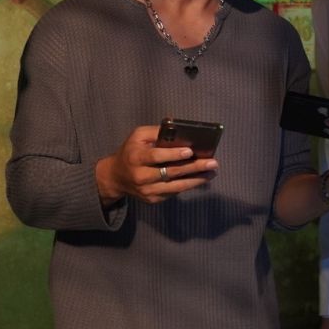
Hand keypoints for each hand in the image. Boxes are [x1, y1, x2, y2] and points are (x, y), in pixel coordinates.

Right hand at [95, 125, 217, 204]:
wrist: (116, 177)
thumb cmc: (130, 151)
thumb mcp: (138, 136)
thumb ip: (156, 132)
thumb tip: (178, 129)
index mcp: (136, 157)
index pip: (156, 156)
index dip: (173, 154)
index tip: (190, 151)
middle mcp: (141, 176)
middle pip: (170, 172)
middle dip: (193, 167)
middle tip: (212, 162)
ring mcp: (147, 191)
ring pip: (176, 186)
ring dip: (196, 180)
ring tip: (212, 172)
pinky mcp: (153, 199)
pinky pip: (174, 192)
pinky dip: (188, 185)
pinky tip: (201, 179)